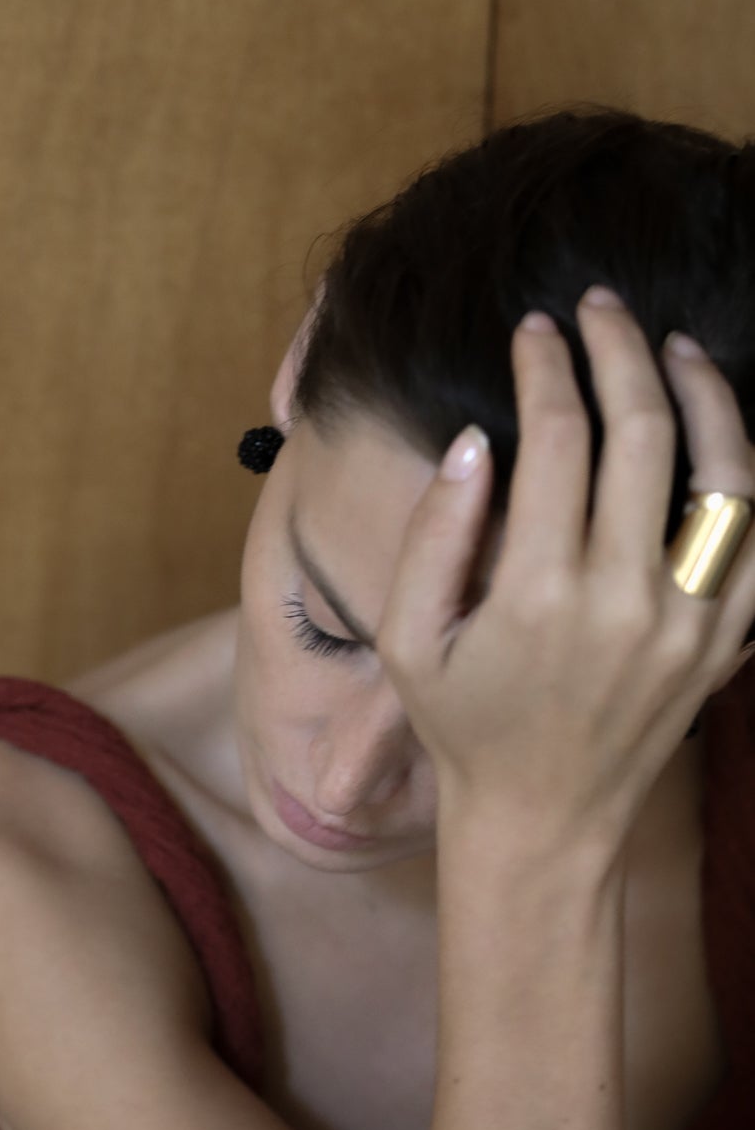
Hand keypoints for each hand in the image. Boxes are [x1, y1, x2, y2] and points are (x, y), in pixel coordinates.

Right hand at [375, 291, 754, 852]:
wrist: (544, 820)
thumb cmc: (465, 727)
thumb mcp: (408, 642)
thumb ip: (434, 536)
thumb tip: (474, 439)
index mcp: (538, 595)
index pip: (559, 439)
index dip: (547, 367)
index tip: (534, 331)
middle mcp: (626, 602)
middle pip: (643, 433)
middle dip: (621, 351)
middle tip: (599, 310)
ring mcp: (691, 622)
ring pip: (726, 473)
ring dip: (705, 393)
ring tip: (676, 349)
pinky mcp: (727, 641)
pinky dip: (748, 478)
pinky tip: (720, 438)